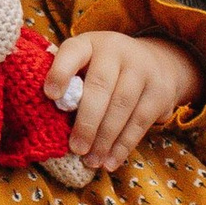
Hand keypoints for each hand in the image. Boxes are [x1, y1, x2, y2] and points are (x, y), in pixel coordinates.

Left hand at [48, 29, 199, 173]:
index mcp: (90, 44)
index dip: (60, 72)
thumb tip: (46, 115)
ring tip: (91, 160)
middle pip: (101, 87)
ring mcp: (142, 69)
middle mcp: (117, 51)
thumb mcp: (87, 63)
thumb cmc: (106, 69)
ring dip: (105, 139)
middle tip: (76, 148)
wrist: (158, 61)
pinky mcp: (159, 91)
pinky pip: (140, 122)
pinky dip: (123, 145)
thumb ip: (69, 81)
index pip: (73, 52)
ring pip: (122, 107)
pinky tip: (110, 161)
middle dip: (87, 122)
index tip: (50, 95)